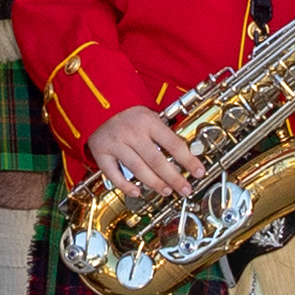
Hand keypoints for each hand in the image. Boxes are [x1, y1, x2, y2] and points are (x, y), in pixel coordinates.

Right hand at [88, 105, 205, 200]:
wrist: (96, 102)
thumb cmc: (127, 111)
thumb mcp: (149, 115)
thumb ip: (164, 133)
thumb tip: (185, 153)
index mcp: (148, 121)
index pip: (173, 144)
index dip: (188, 160)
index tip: (198, 172)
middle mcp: (132, 133)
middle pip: (157, 161)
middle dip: (174, 178)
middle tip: (185, 189)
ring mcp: (116, 144)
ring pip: (138, 169)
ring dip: (154, 183)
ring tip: (166, 191)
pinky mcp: (101, 152)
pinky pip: (113, 174)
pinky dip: (125, 185)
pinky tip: (136, 192)